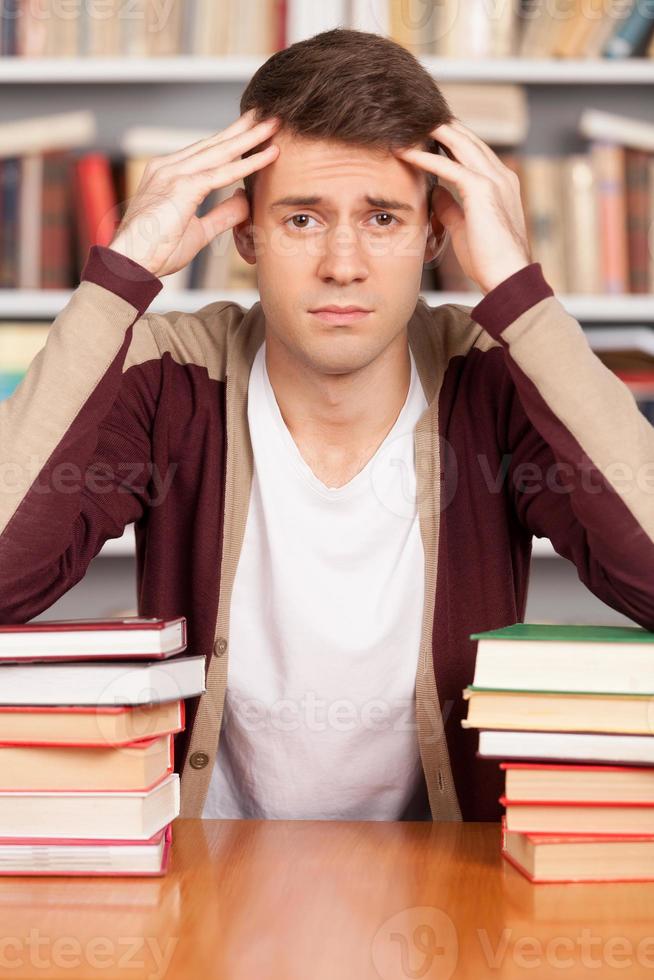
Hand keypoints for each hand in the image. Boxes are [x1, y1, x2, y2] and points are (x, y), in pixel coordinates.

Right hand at [108, 109, 281, 277]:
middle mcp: (168, 167)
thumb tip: (243, 199)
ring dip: (250, 138)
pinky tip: (268, 156)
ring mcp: (173, 173)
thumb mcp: (198, 231)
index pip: (205, 152)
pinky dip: (247, 164)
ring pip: (220, 152)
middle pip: (214, 144)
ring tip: (274, 125)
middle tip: (268, 114)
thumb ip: (221, 214)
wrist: (130, 264)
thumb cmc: (157, 251)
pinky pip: (221, 173)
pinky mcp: (181, 187)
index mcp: (168, 174)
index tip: (251, 130)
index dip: (230, 141)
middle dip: (243, 129)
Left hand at [393, 119, 531, 294]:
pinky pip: (449, 166)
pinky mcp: (482, 190)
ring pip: (459, 143)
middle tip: (411, 117)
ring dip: (431, 131)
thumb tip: (435, 192)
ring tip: (405, 123)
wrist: (507, 277)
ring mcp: (494, 179)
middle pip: (466, 138)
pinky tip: (405, 152)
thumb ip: (451, 207)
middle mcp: (500, 175)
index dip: (449, 139)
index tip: (425, 132)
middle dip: (439, 125)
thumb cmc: (488, 260)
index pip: (472, 151)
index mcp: (500, 183)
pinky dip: (425, 156)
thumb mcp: (464, 228)